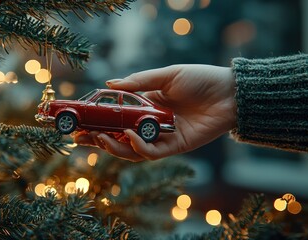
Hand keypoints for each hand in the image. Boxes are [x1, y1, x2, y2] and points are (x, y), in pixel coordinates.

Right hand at [73, 64, 236, 161]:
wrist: (230, 93)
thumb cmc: (200, 80)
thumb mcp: (167, 75)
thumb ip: (138, 82)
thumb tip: (108, 83)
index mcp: (144, 105)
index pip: (114, 116)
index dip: (96, 120)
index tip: (77, 119)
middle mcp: (148, 124)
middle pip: (117, 137)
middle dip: (97, 138)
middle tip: (79, 136)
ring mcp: (160, 137)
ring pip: (130, 149)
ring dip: (112, 146)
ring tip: (99, 137)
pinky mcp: (174, 147)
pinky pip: (151, 152)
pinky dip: (138, 147)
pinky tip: (131, 136)